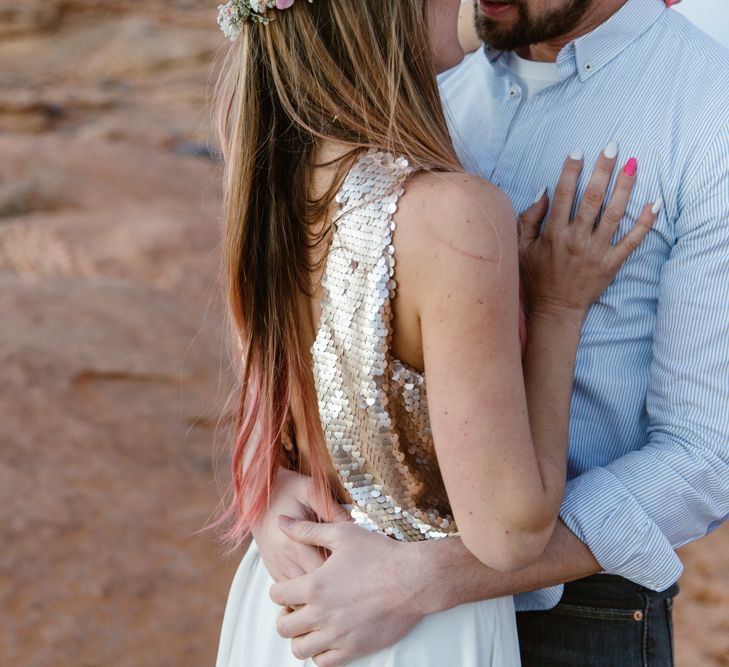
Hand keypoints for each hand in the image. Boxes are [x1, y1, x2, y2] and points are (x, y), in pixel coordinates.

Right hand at [251, 468, 349, 582]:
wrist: (256, 493)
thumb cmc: (286, 489)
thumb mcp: (311, 489)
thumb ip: (331, 508)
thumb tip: (354, 524)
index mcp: (292, 542)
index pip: (320, 571)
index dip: (340, 575)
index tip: (356, 571)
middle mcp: (282, 559)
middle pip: (311, 588)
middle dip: (331, 588)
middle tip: (353, 583)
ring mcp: (276, 566)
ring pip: (299, 594)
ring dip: (317, 593)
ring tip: (340, 586)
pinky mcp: (273, 569)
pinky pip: (290, 590)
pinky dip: (304, 592)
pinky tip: (320, 585)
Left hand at [269, 518, 425, 666]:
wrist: (414, 579)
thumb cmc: (380, 554)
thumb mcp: (342, 533)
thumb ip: (307, 530)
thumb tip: (281, 521)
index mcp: (315, 586)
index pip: (276, 595)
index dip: (280, 589)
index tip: (291, 587)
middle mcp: (322, 614)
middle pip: (283, 627)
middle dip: (286, 615)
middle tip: (299, 607)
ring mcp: (338, 635)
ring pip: (300, 650)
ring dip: (300, 637)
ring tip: (312, 624)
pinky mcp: (354, 649)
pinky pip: (323, 663)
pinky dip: (320, 653)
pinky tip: (329, 636)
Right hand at [518, 148, 658, 317]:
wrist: (555, 309)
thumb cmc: (536, 277)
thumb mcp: (522, 248)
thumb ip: (529, 219)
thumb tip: (544, 192)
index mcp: (554, 233)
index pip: (564, 195)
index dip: (571, 171)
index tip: (578, 152)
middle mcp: (576, 239)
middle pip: (593, 198)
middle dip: (603, 170)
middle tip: (612, 147)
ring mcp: (596, 251)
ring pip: (614, 214)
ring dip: (625, 187)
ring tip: (632, 164)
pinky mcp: (611, 264)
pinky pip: (632, 241)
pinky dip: (645, 222)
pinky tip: (654, 203)